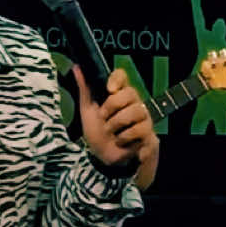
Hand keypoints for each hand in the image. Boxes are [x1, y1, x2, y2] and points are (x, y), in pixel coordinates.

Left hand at [74, 66, 159, 186]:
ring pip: (136, 111)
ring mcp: (143, 118)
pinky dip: (125, 137)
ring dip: (117, 124)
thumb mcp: (87, 111)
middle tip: (104, 118)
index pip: (122, 76)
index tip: (108, 89)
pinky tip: (121, 142)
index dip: (117, 79)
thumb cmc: (97, 133)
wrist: (103, 159)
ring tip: (112, 133)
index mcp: (118, 94)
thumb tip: (76, 67)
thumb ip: (85, 89)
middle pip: (129, 93)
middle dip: (112, 107)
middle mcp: (133, 102)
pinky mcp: (148, 133)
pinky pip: (140, 129)